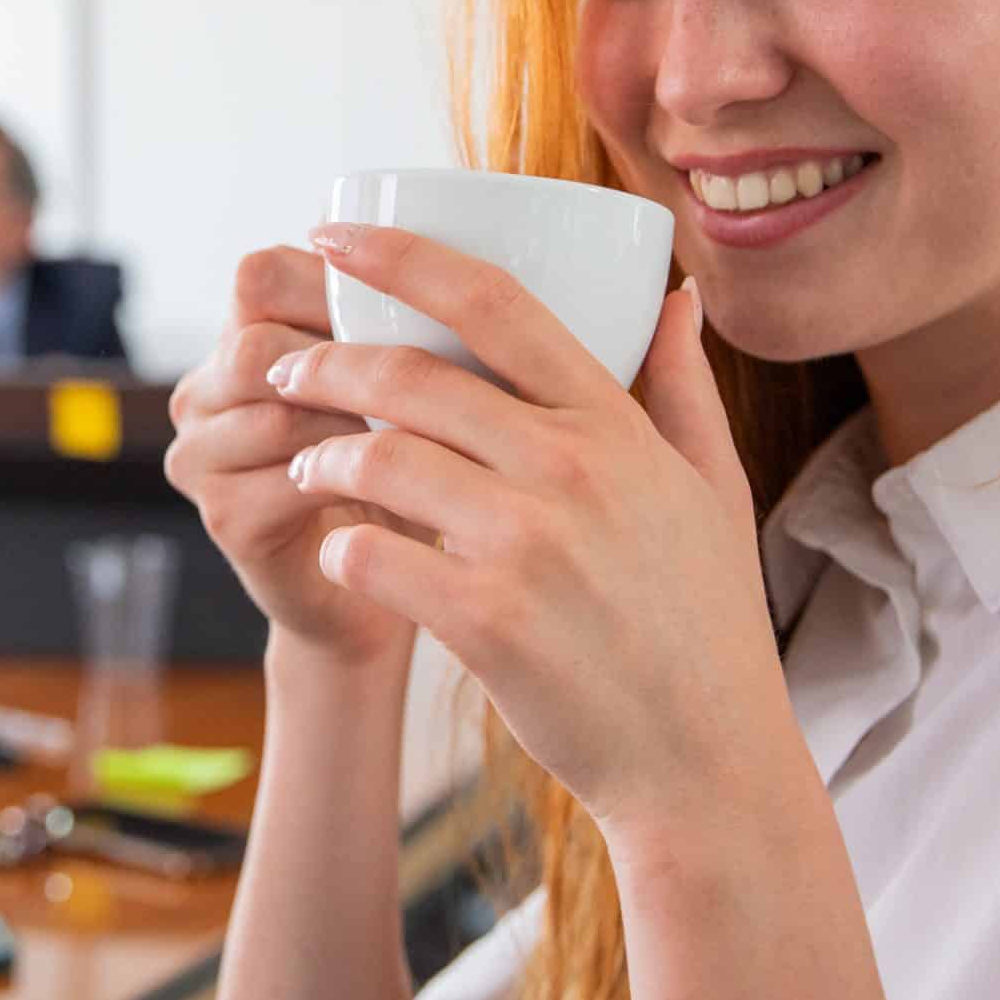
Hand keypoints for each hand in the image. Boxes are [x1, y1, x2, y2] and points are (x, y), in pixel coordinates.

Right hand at [164, 246, 421, 667]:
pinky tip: (403, 489)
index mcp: (243, 333)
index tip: (412, 302)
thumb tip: (466, 261)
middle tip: (429, 385)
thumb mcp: (409, 383)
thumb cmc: (412, 468)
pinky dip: (351, 480)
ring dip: (355, 423)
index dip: (330, 279)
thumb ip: (405, 326)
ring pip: (273, 412)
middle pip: (257, 345)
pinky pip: (283, 481)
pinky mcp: (223, 517)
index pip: (262, 275)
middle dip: (347, 361)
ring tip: (426, 436)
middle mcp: (206, 388)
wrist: (390, 585)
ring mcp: (202, 454)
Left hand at [266, 223, 782, 830]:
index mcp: (615, 426)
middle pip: (411, 376)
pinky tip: (342, 552)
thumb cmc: (705, 623)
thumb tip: (671, 294)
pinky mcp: (487, 621)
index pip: (494, 303)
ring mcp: (527, 546)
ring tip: (310, 463)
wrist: (705, 762)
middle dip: (326, 360)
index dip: (400, 257)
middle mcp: (570, 470)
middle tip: (287, 367)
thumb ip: (680, 385)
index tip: (332, 237)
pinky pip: (372, 554)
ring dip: (323, 454)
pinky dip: (340, 547)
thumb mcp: (712, 489)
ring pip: (378, 458)